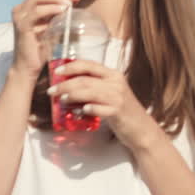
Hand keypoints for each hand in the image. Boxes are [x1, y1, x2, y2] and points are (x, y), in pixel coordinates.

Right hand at [10, 0, 81, 80]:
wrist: (28, 68)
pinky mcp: (22, 26)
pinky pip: (37, 12)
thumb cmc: (40, 50)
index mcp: (28, 8)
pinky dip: (51, 8)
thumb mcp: (52, 27)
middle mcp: (21, 9)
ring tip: (72, 1)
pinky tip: (63, 10)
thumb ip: (59, 14)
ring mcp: (20, 16)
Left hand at [45, 59, 160, 148]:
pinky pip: (99, 108)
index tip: (57, 71)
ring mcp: (117, 97)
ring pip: (89, 92)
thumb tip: (68, 88)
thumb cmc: (122, 111)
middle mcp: (116, 83)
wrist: (141, 129)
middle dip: (65, 84)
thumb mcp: (110, 93)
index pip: (89, 65)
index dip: (71, 66)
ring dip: (72, 95)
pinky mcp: (118, 111)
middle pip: (85, 80)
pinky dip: (88, 109)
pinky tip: (80, 110)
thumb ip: (93, 87)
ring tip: (62, 99)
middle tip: (52, 91)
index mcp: (113, 75)